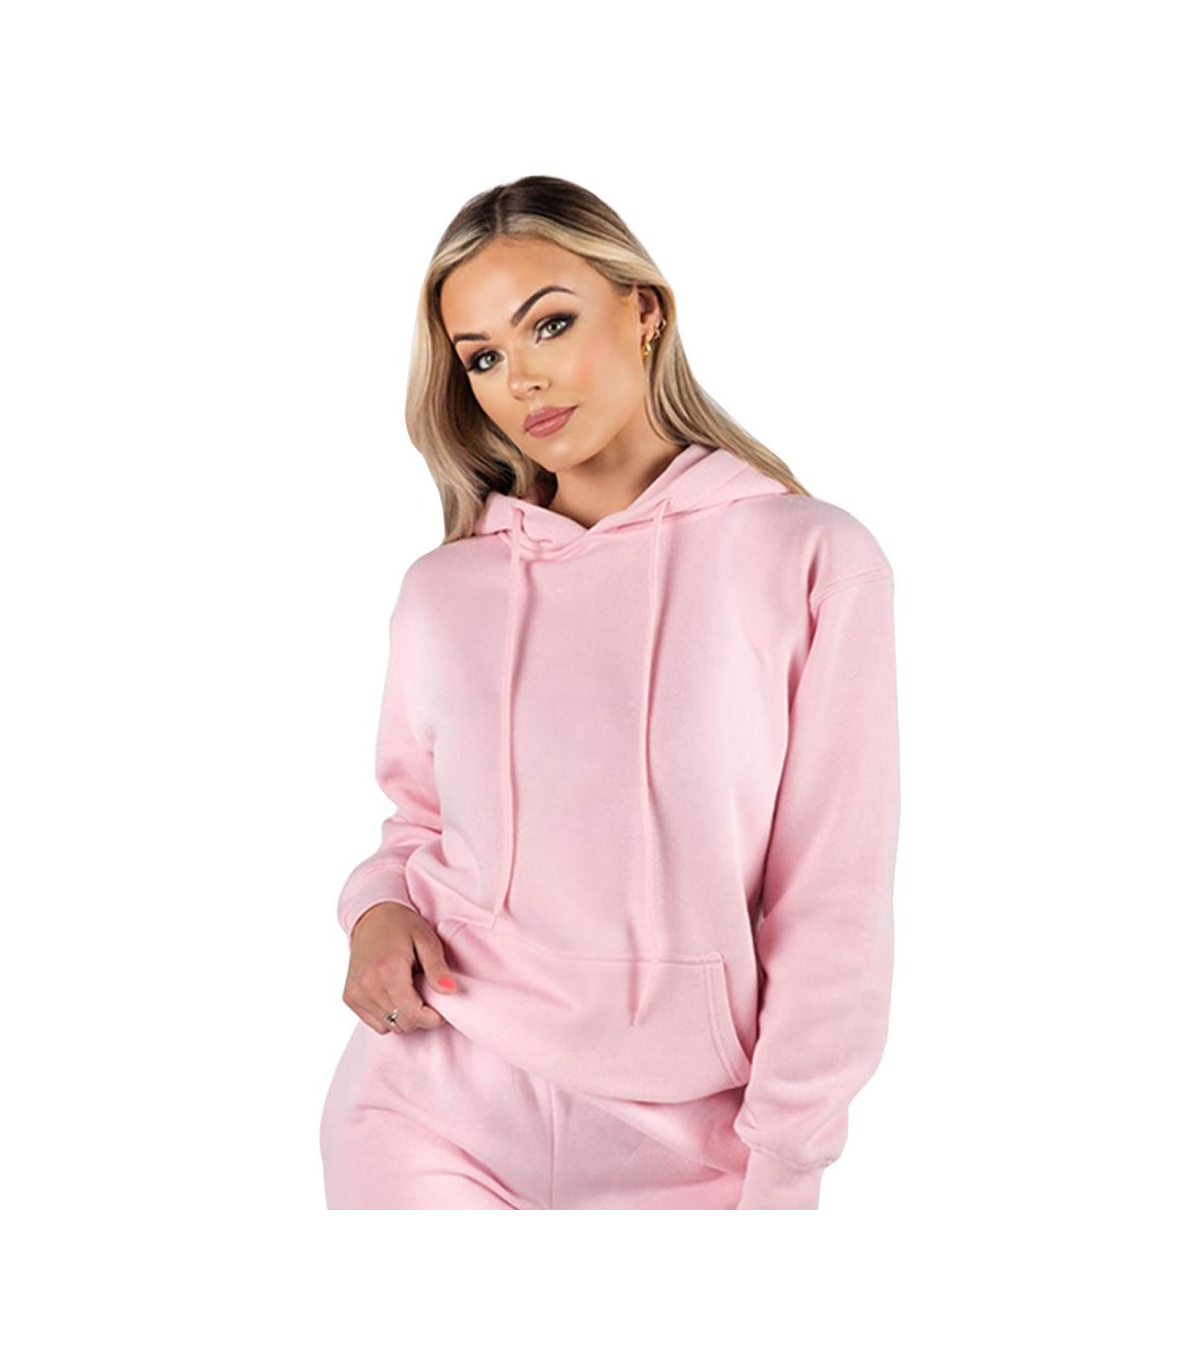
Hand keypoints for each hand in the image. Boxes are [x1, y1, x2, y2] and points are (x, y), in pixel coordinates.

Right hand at [343, 901, 458, 1034]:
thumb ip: (437, 968)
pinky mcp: (349, 997)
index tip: (441, 1008)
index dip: (432, 1018)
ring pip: (388, 1027)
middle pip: (402, 1024)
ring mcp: (355, 993)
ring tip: (408, 990)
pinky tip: (393, 993)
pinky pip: (375, 1022)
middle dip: (419, 1016)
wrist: (371, 915)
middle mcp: (367, 986)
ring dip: (403, 1016)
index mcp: (387, 971)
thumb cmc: (401, 925)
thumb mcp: (426, 940)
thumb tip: (450, 991)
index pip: (412, 1015)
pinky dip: (388, 1015)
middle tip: (425, 994)